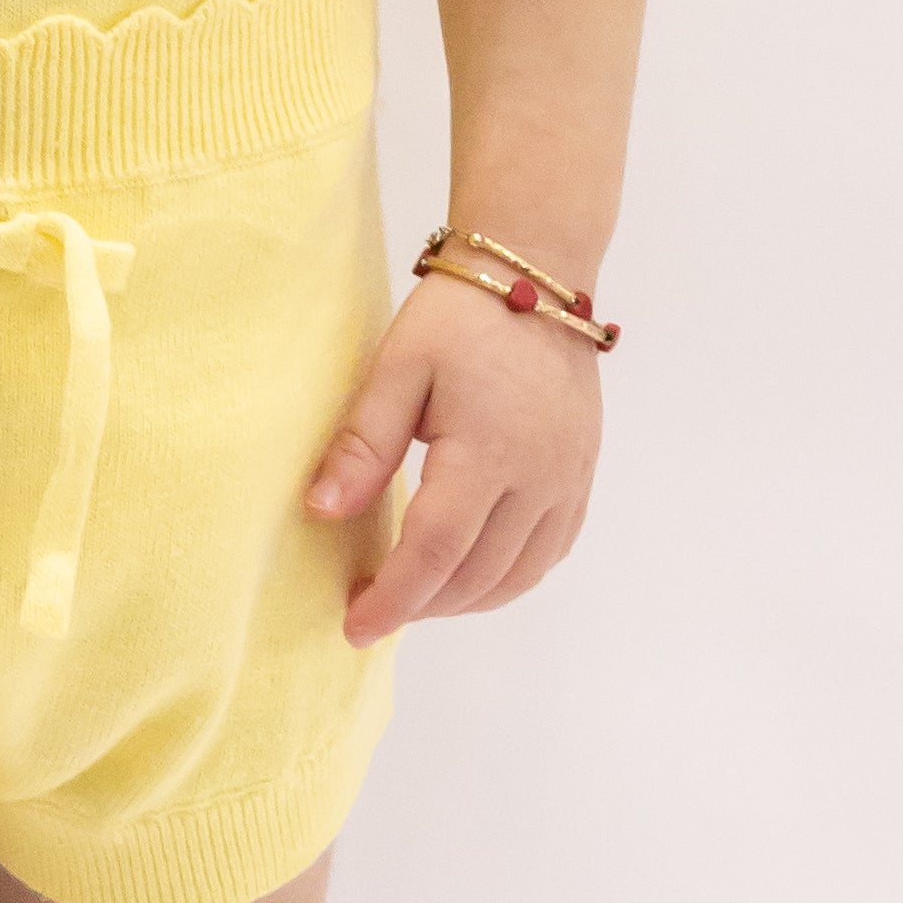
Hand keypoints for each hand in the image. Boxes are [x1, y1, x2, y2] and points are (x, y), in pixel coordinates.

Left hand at [305, 273, 604, 644]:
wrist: (536, 275)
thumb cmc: (461, 317)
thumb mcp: (397, 368)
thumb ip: (362, 444)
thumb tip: (321, 512)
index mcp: (487, 452)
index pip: (434, 553)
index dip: (392, 599)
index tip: (355, 627)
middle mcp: (539, 477)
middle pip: (476, 575)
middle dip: (421, 604)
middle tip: (372, 608)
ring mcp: (568, 479)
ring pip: (519, 575)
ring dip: (464, 599)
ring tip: (416, 596)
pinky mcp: (582, 474)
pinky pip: (551, 552)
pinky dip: (509, 577)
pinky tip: (472, 573)